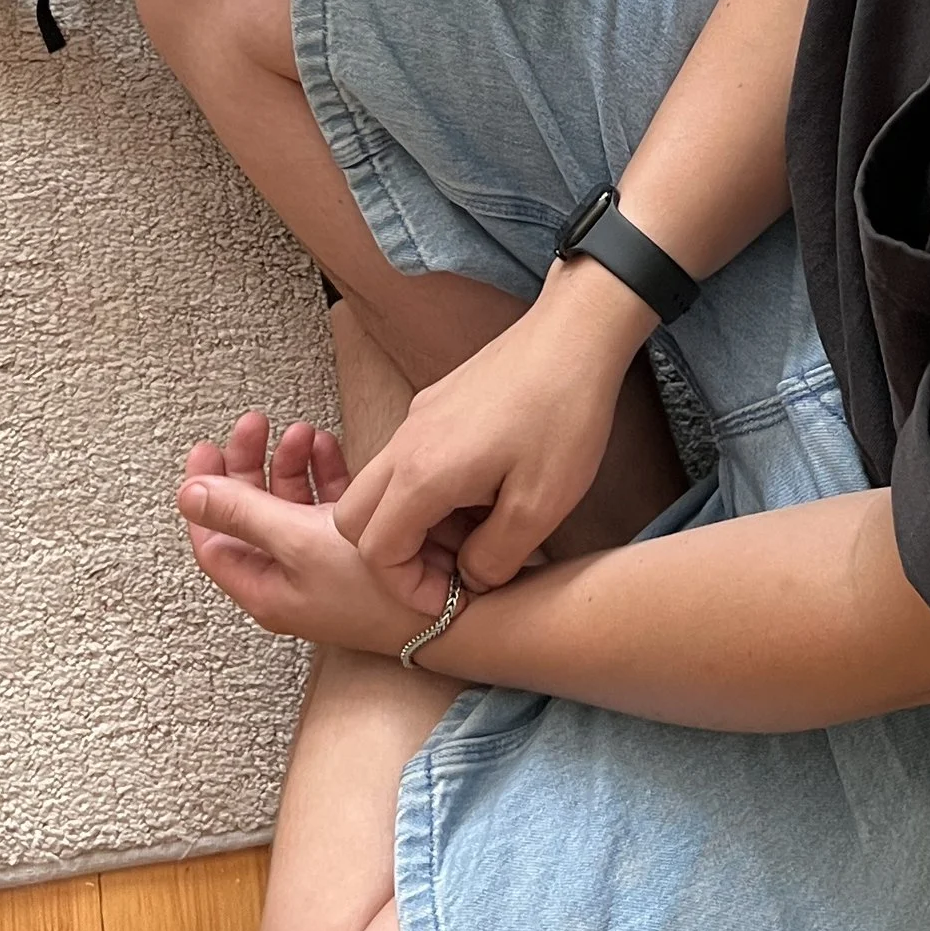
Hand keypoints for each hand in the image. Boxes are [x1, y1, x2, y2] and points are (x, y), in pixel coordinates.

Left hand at [178, 411, 456, 651]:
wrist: (448, 606)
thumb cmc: (374, 588)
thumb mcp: (297, 543)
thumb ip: (242, 513)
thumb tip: (188, 495)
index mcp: (263, 587)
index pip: (212, 538)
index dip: (205, 493)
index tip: (206, 449)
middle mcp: (288, 576)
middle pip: (250, 513)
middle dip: (249, 464)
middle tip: (253, 424)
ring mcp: (321, 561)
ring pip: (289, 502)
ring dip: (289, 462)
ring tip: (301, 430)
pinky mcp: (353, 547)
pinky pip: (326, 503)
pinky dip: (323, 472)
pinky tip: (327, 446)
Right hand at [331, 278, 637, 592]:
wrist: (574, 334)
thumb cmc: (563, 416)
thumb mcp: (541, 507)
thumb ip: (495, 558)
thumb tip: (470, 580)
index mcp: (421, 474)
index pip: (374, 550)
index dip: (407, 587)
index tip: (451, 596)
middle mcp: (405, 444)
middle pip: (355, 518)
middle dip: (394, 555)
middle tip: (452, 565)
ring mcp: (416, 419)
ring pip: (380, 487)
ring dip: (413, 522)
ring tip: (478, 528)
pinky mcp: (435, 404)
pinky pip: (405, 460)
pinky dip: (426, 490)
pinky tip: (484, 489)